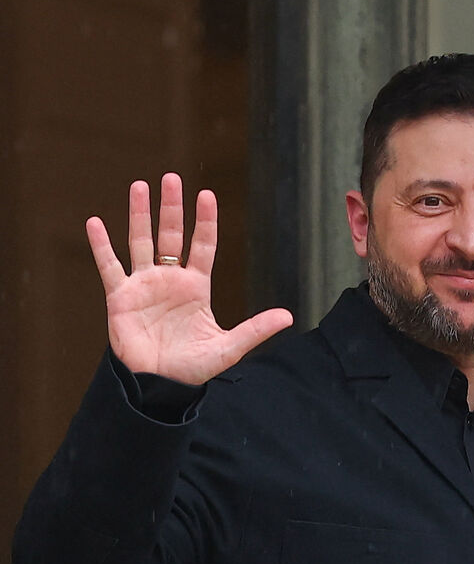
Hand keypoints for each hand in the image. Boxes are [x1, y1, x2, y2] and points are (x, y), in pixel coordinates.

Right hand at [87, 173, 292, 383]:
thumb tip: (289, 316)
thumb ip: (255, 329)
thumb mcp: (228, 347)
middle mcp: (170, 280)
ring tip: (140, 185)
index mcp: (196, 287)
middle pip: (170, 235)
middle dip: (171, 207)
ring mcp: (144, 286)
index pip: (203, 246)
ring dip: (139, 214)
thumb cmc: (192, 368)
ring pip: (140, 242)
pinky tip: (95, 222)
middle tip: (171, 178)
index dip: (205, 221)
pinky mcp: (120, 297)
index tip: (207, 195)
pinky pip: (110, 266)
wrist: (158, 385)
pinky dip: (101, 245)